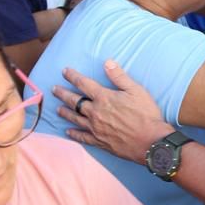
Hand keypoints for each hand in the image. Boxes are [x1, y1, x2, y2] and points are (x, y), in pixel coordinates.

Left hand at [53, 60, 169, 161]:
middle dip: (63, 94)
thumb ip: (119, 76)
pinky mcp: (99, 141)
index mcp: (104, 98)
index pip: (83, 84)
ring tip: (58, 109)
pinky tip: (68, 132)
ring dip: (65, 112)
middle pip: (74, 101)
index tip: (64, 71)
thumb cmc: (146, 114)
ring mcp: (96, 128)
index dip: (73, 76)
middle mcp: (96, 113)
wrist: (150, 141)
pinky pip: (82, 137)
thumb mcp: (136, 90)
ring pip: (75, 118)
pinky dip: (74, 134)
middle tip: (54, 89)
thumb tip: (107, 62)